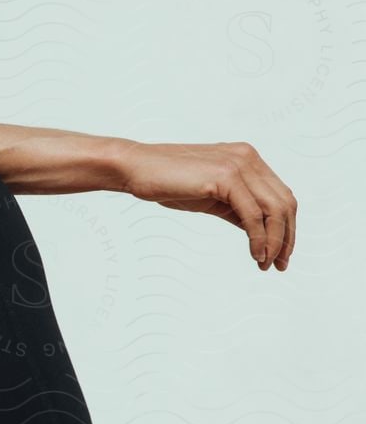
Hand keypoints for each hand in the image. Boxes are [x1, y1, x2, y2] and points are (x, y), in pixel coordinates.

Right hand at [113, 140, 296, 271]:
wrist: (136, 168)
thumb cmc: (168, 182)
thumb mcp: (211, 197)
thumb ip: (237, 209)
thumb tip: (259, 233)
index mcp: (247, 158)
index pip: (281, 196)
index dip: (286, 227)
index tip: (280, 255)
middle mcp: (248, 158)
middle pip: (285, 203)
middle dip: (286, 238)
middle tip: (279, 265)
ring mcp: (238, 164)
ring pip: (274, 210)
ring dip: (275, 242)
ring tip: (266, 264)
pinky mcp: (225, 176)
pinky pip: (252, 214)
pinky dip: (258, 239)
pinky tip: (255, 255)